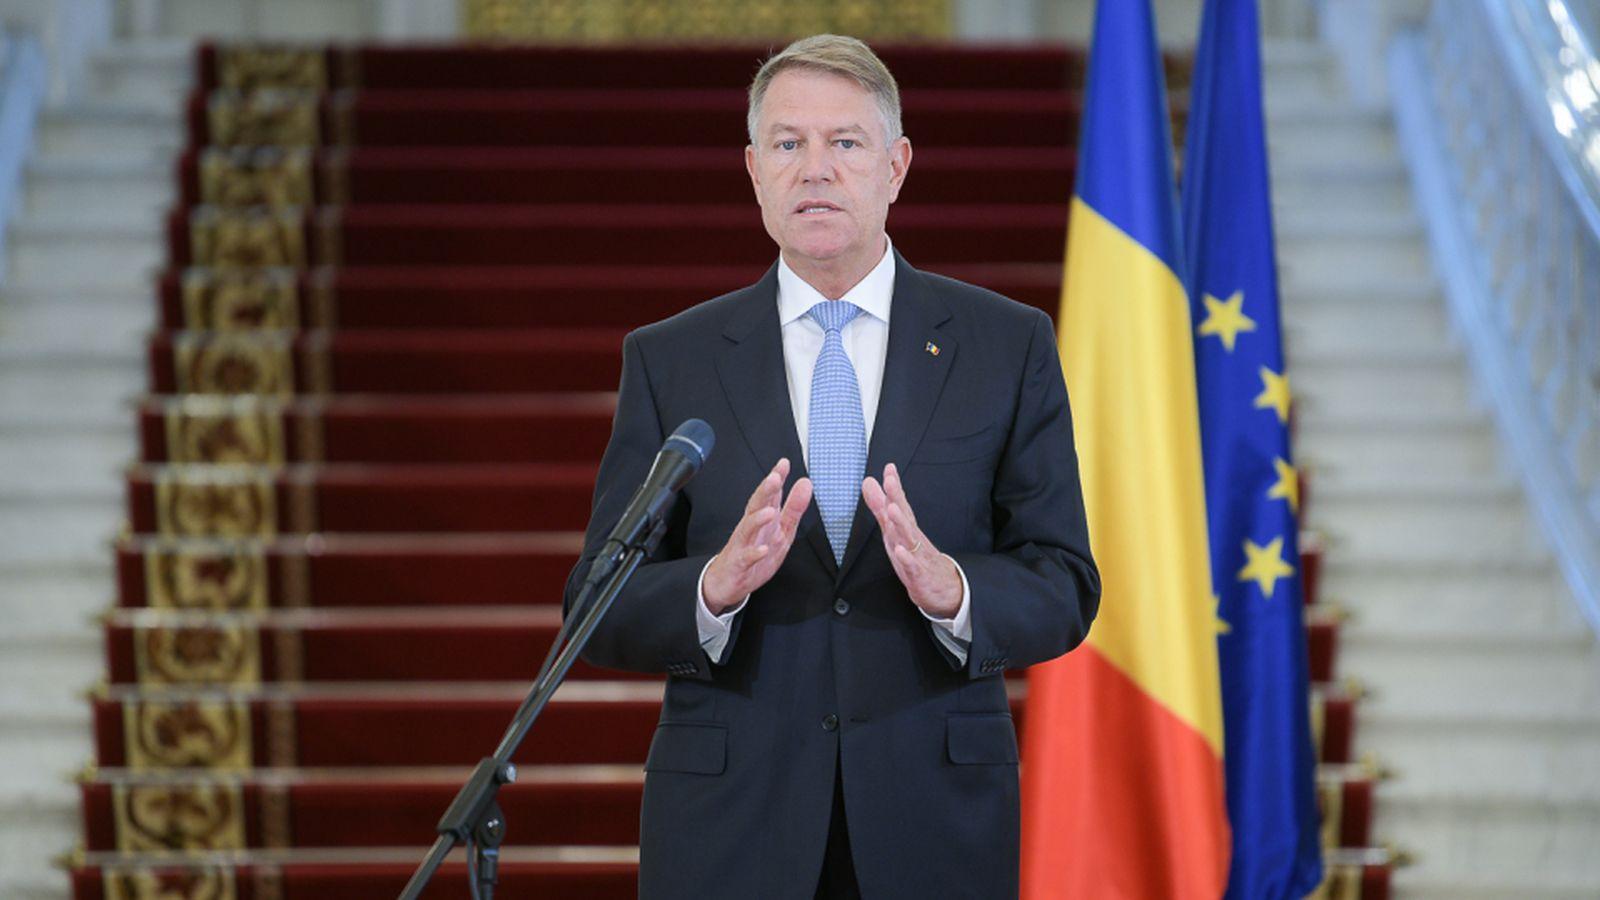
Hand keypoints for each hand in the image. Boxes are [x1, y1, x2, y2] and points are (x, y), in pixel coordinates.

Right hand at [702, 458, 812, 612]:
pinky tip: (762, 549)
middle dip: (765, 491)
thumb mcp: (781, 531)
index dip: (776, 478)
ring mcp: (743, 544)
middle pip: (756, 505)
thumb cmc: (754, 554)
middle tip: (774, 478)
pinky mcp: (739, 563)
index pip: (769, 495)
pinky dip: (754, 553)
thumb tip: (805, 483)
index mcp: (763, 519)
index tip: (784, 464)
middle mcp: (751, 528)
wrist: (727, 582)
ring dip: (758, 519)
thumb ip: (793, 508)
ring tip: (770, 512)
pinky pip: (746, 557)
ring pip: (748, 528)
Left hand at [862, 463, 961, 617]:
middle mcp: (913, 539)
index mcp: (906, 529)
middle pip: (905, 516)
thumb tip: (869, 483)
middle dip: (897, 498)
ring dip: (901, 523)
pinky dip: (906, 559)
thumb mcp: (894, 531)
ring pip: (909, 539)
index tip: (889, 468)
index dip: (894, 487)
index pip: (900, 505)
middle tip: (889, 481)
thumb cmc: (917, 558)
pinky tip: (900, 550)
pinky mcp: (919, 576)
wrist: (944, 589)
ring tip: (892, 509)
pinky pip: (913, 567)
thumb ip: (880, 508)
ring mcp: (918, 557)